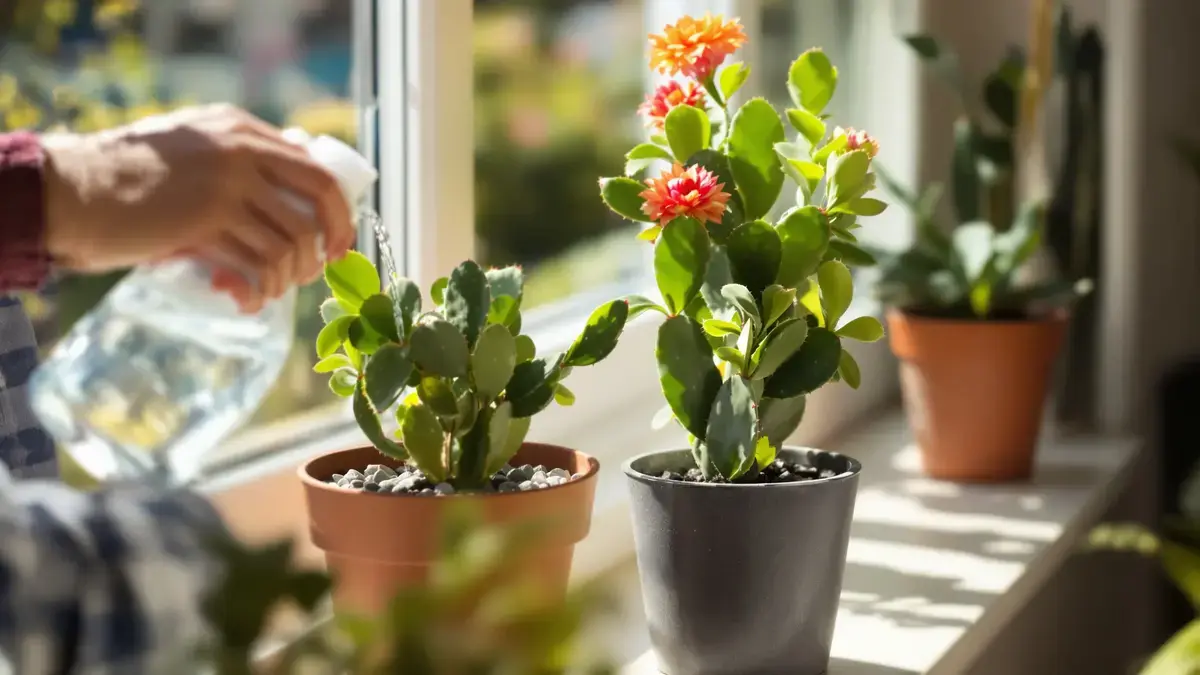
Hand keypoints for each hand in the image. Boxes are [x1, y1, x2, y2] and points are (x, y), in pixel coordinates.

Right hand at [41, 104, 354, 311]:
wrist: (77, 191)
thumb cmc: (129, 177)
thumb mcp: (189, 148)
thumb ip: (231, 157)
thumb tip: (285, 188)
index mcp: (241, 130)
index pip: (315, 168)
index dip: (338, 211)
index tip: (338, 242)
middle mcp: (242, 150)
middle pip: (319, 199)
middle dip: (331, 241)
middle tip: (318, 270)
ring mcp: (227, 184)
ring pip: (292, 239)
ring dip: (290, 275)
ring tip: (271, 290)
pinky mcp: (207, 220)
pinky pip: (258, 264)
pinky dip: (260, 291)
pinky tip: (249, 301)